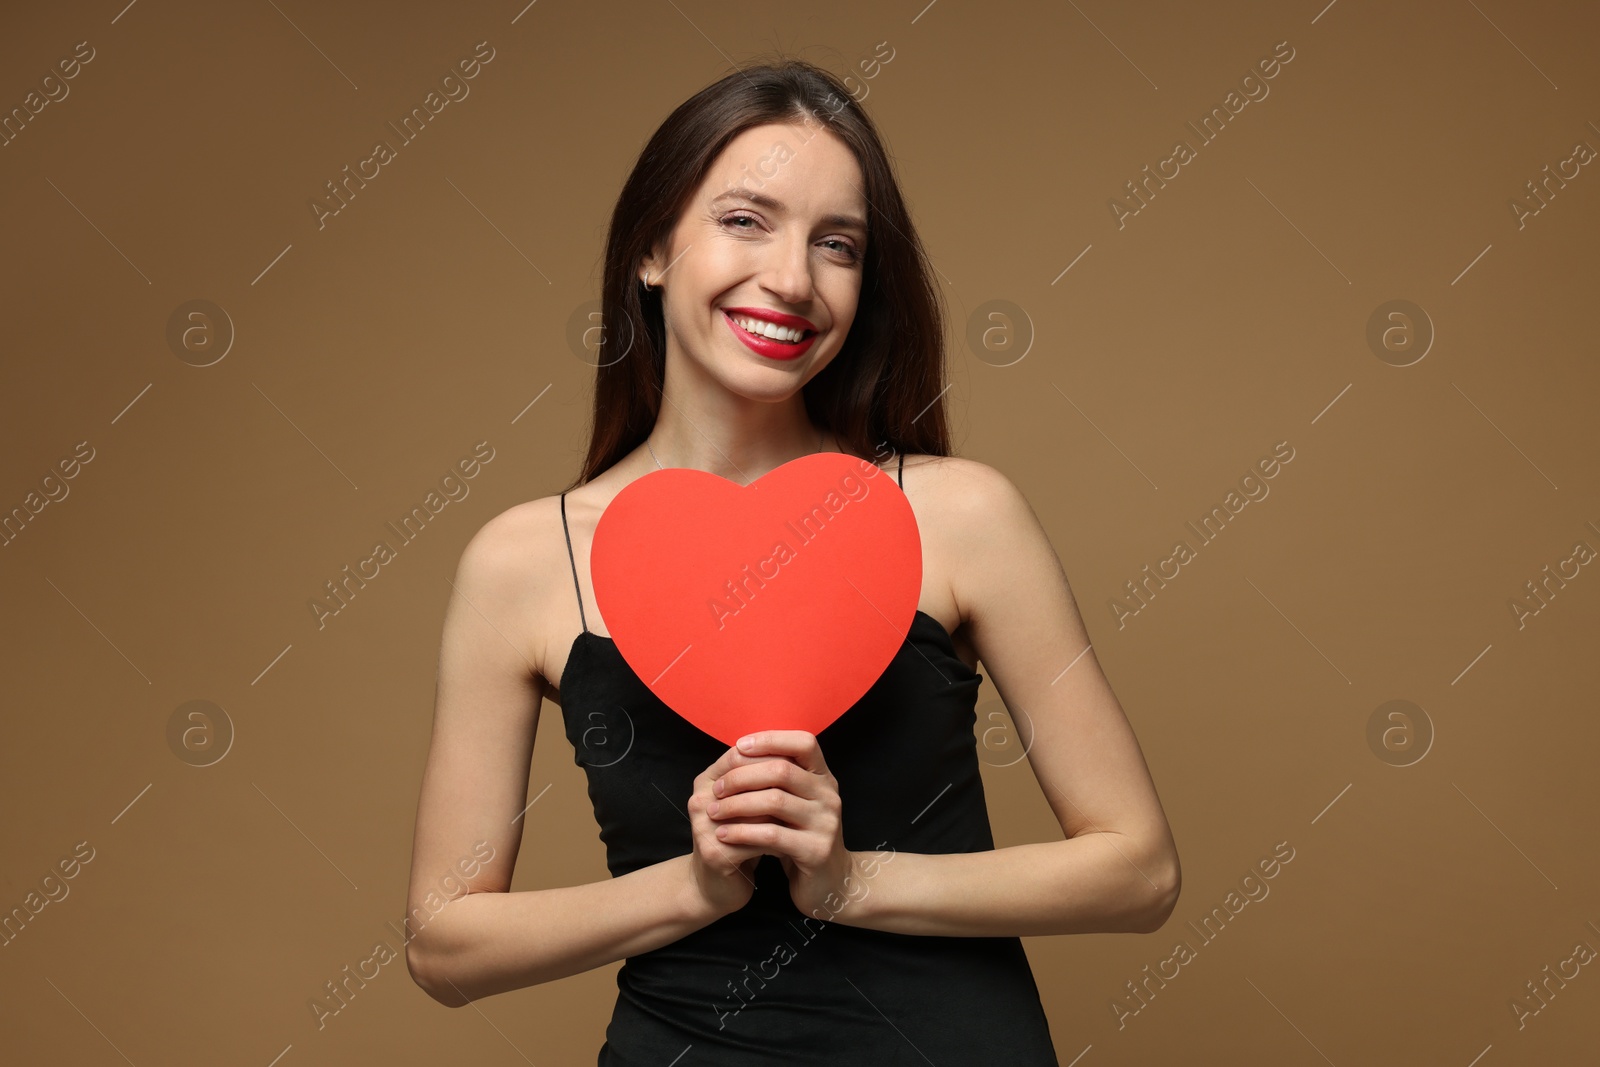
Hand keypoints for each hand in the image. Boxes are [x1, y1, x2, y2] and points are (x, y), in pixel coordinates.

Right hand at [685, 744, 797, 916]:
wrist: (719, 887)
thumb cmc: (740, 838)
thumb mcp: (748, 804)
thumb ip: (761, 778)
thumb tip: (795, 752)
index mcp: (707, 780)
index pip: (741, 754)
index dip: (772, 756)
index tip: (801, 765)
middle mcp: (701, 798)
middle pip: (747, 778)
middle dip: (780, 783)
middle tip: (807, 789)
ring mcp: (703, 826)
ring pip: (754, 808)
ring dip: (781, 812)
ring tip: (803, 816)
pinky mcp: (714, 853)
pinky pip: (755, 839)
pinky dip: (777, 840)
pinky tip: (791, 843)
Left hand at [705, 731, 860, 921]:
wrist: (828, 884)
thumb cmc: (800, 837)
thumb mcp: (794, 804)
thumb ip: (777, 780)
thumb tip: (738, 752)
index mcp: (823, 778)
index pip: (804, 742)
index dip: (771, 739)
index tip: (738, 745)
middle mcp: (829, 796)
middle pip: (782, 770)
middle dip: (742, 776)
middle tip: (716, 788)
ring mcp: (826, 823)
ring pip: (775, 801)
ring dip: (737, 804)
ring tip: (713, 811)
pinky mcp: (816, 851)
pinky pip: (773, 835)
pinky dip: (743, 832)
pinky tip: (724, 835)